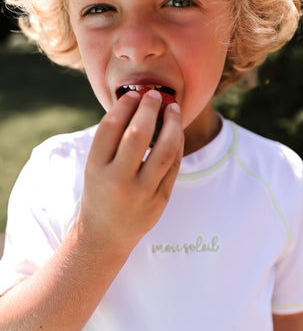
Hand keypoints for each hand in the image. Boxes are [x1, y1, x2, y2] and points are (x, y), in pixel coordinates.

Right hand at [76, 90, 183, 257]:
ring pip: (164, 149)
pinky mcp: (160, 200)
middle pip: (138, 134)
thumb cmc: (100, 193)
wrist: (106, 235)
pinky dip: (178, 144)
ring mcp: (142, 192)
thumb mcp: (95, 168)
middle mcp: (118, 179)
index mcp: (96, 168)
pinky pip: (174, 166)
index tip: (135, 94)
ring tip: (173, 108)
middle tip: (156, 94)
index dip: (125, 105)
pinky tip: (177, 131)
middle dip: (149, 108)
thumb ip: (112, 142)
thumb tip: (138, 105)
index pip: (111, 127)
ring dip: (172, 123)